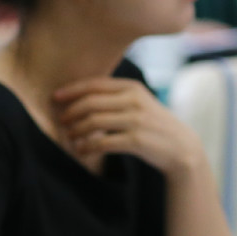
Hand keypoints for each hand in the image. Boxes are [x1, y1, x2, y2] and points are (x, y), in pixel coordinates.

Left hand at [54, 77, 203, 174]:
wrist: (181, 147)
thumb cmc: (153, 124)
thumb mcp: (139, 102)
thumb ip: (116, 96)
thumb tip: (81, 96)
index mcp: (132, 88)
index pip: (95, 84)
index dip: (72, 90)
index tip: (55, 97)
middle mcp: (134, 101)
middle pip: (91, 103)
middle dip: (71, 112)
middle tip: (62, 121)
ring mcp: (136, 120)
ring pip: (94, 122)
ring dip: (77, 131)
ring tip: (70, 138)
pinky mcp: (136, 141)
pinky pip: (102, 143)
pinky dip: (87, 147)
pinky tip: (81, 151)